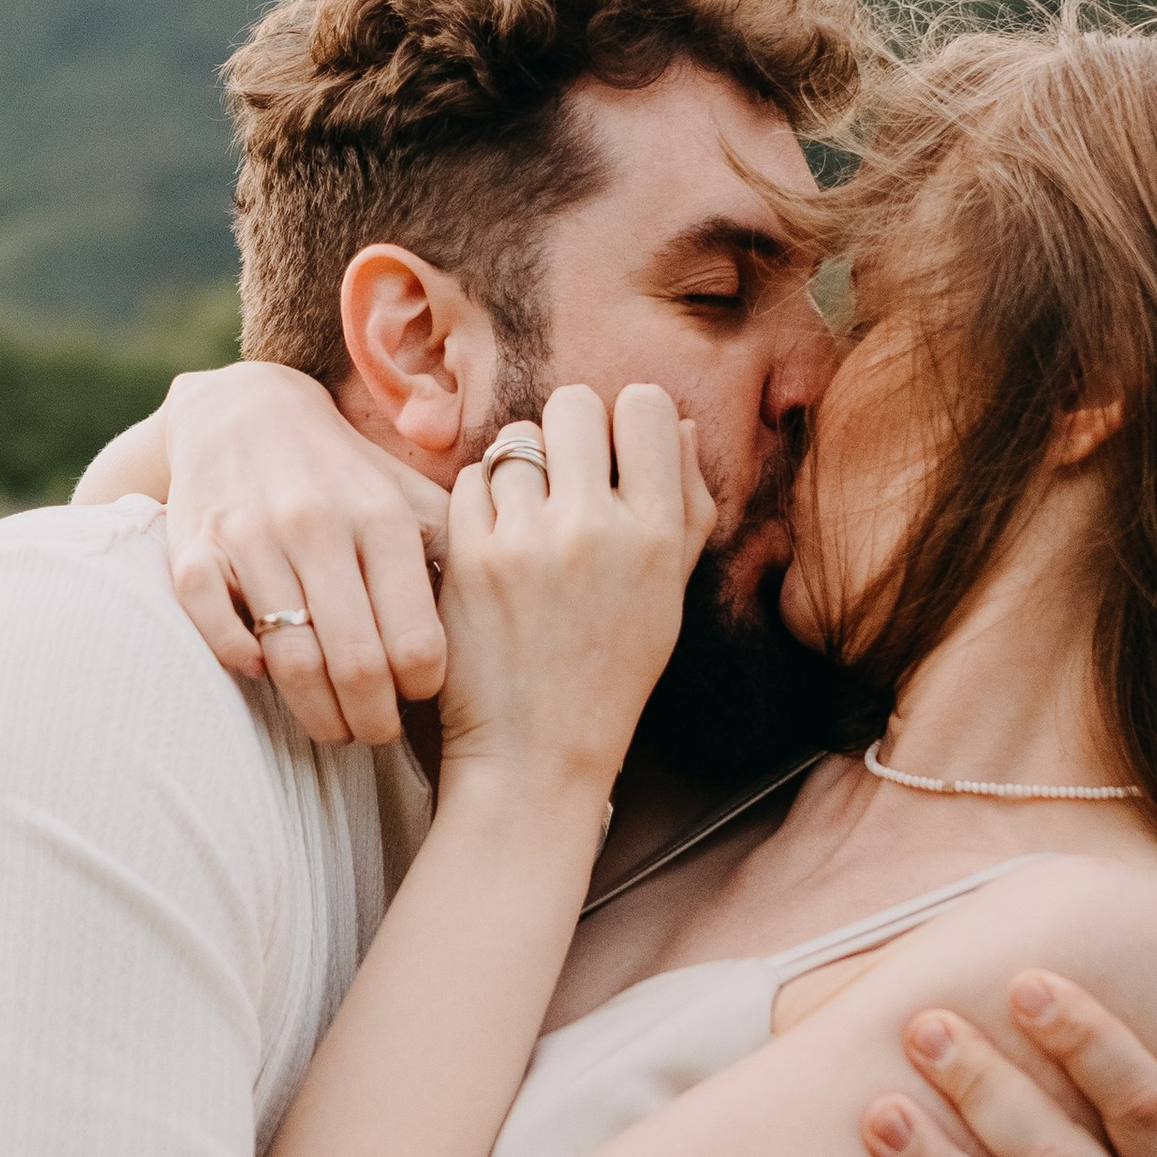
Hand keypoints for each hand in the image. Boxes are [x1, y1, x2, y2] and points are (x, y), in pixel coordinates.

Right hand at [156, 364, 450, 747]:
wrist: (242, 410)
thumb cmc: (340, 471)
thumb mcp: (404, 496)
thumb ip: (452, 549)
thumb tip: (499, 621)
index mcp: (382, 517)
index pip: (417, 639)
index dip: (421, 689)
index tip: (417, 698)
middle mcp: (318, 525)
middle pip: (357, 664)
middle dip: (372, 723)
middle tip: (376, 735)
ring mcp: (252, 538)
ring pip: (292, 663)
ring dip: (317, 715)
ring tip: (334, 727)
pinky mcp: (195, 551)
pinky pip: (222, 637)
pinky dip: (247, 669)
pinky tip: (267, 674)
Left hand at [435, 386, 713, 810]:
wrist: (538, 752)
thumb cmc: (612, 672)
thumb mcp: (672, 594)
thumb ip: (687, 505)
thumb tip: (680, 423)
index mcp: (658, 536)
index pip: (646, 406)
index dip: (629, 419)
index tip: (618, 452)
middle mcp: (596, 529)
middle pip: (575, 404)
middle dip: (570, 432)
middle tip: (568, 477)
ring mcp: (527, 542)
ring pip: (516, 439)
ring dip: (521, 468)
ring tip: (528, 517)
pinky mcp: (470, 558)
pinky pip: (470, 478)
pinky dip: (481, 499)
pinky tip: (494, 539)